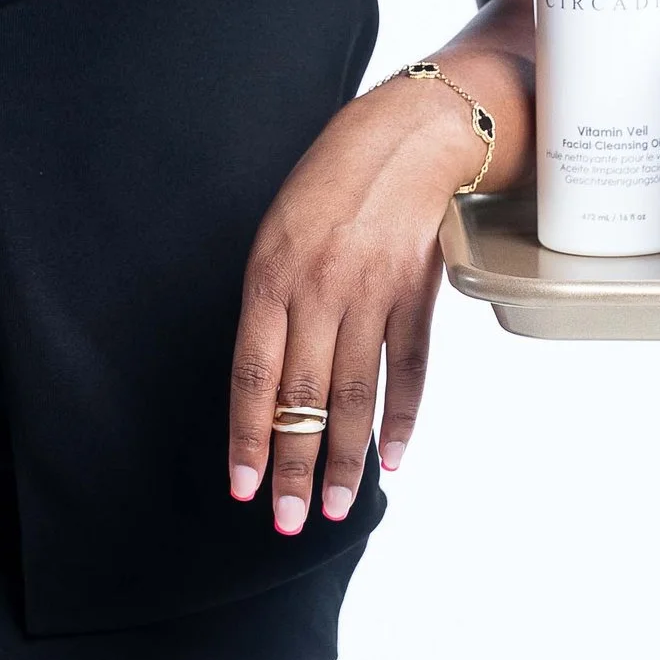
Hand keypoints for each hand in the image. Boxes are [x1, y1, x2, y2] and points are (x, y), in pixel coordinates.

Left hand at [228, 72, 479, 534]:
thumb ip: (269, 305)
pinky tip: (392, 458)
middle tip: (289, 521)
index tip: (244, 487)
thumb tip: (266, 382)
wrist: (406, 137)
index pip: (253, 376)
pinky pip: (407, 369)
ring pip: (355, 394)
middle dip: (295, 466)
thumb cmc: (329, 184)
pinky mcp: (415, 296)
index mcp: (269, 277)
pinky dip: (402, 418)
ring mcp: (371, 295)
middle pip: (303, 397)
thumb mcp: (276, 234)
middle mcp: (317, 291)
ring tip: (338, 508)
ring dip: (346, 458)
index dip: (248, 437)